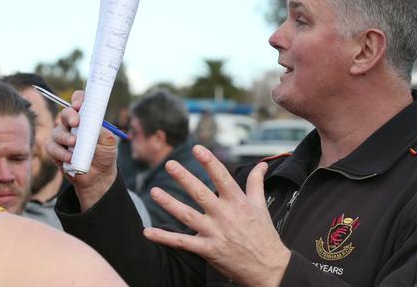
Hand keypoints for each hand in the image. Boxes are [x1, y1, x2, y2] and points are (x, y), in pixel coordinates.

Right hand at [46, 90, 117, 211]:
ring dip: (65, 137)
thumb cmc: (105, 154)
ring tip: (74, 144)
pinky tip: (70, 158)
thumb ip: (102, 131)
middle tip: (76, 123)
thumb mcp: (110, 142)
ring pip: (57, 131)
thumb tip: (93, 123)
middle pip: (65, 113)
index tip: (80, 105)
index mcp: (86, 118)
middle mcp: (72, 125)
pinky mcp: (55, 151)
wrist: (99, 176)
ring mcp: (62, 138)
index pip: (80, 102)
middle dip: (70, 116)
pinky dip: (61, 152)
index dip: (78, 99)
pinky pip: (52, 147)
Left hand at [143, 145, 290, 286]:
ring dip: (169, 203)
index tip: (198, 149)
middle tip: (169, 164)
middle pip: (200, 193)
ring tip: (154, 191)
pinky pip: (182, 243)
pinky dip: (164, 238)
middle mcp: (224, 215)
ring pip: (187, 215)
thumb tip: (261, 165)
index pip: (222, 177)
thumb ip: (256, 183)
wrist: (268, 267)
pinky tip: (148, 232)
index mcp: (238, 202)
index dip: (209, 162)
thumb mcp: (260, 206)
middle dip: (184, 177)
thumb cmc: (264, 235)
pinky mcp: (207, 250)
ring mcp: (215, 233)